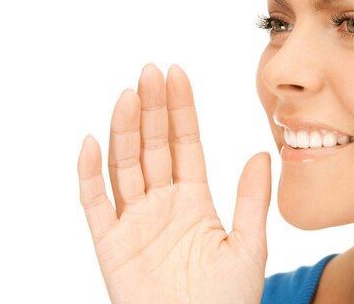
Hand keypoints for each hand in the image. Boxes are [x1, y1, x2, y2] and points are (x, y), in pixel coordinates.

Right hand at [77, 64, 271, 303]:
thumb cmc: (228, 300)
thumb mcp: (248, 244)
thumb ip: (251, 200)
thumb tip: (262, 154)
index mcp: (194, 200)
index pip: (185, 143)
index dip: (181, 109)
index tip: (177, 75)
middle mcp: (161, 203)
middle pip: (153, 145)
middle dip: (152, 108)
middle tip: (150, 72)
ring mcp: (134, 220)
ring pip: (125, 165)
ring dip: (124, 130)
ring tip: (128, 95)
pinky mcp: (110, 243)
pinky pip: (95, 203)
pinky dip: (90, 173)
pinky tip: (92, 141)